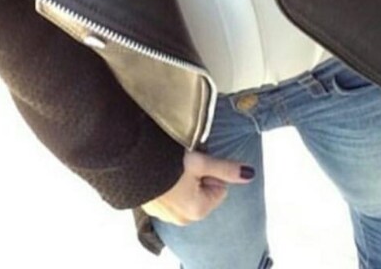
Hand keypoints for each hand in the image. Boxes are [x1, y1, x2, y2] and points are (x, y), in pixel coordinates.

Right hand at [140, 149, 255, 225]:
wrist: (131, 161)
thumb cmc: (169, 162)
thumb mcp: (201, 163)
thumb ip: (226, 169)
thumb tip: (250, 174)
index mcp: (197, 210)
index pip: (220, 188)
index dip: (211, 172)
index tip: (197, 163)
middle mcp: (183, 219)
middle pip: (204, 191)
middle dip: (198, 176)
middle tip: (185, 164)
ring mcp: (166, 216)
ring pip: (187, 193)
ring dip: (183, 179)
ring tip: (172, 167)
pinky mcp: (152, 208)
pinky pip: (171, 195)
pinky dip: (169, 184)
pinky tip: (161, 173)